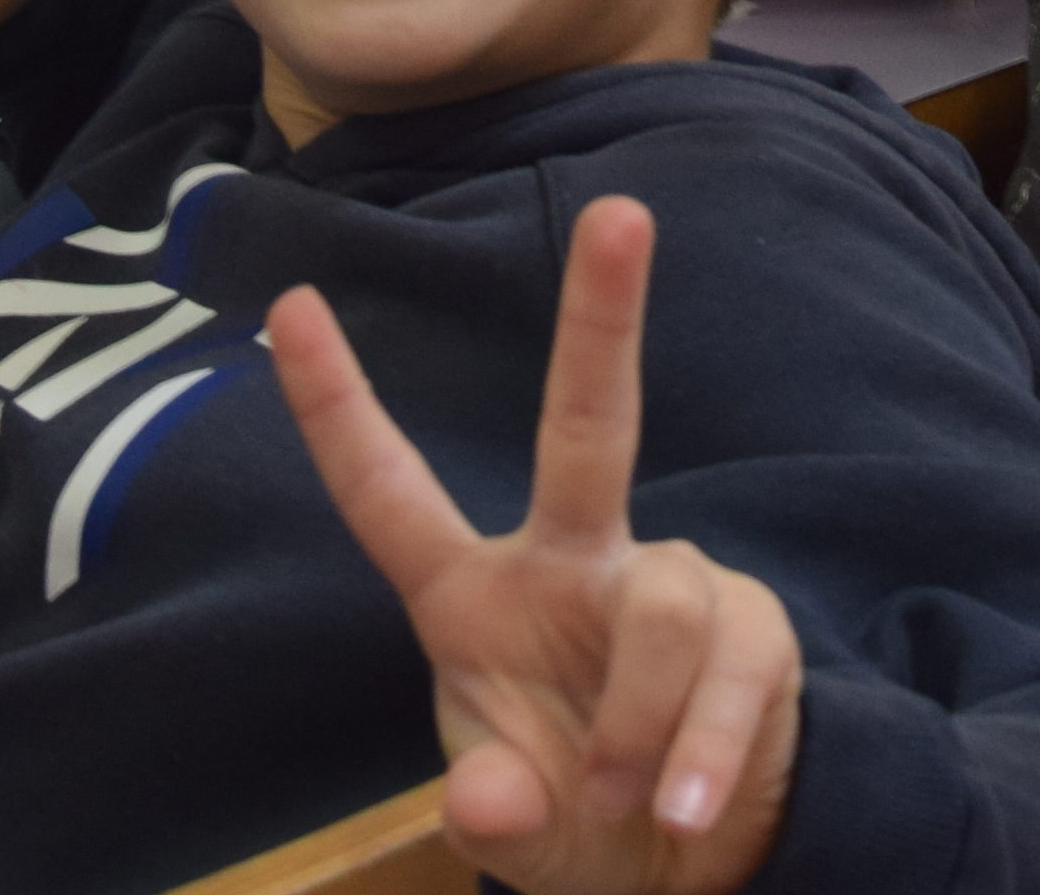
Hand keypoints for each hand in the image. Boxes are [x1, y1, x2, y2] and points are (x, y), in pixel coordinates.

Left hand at [275, 198, 802, 893]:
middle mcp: (572, 563)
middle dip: (603, 315)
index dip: (336, 408)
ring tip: (627, 804)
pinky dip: (702, 754)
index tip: (287, 307)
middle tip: (619, 210)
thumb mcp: (513, 831)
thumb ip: (491, 815)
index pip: (390, 494)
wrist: (691, 868)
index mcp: (475, 597)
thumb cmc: (572, 818)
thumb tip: (486, 796)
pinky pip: (728, 672)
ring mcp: (669, 584)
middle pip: (591, 423)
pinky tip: (682, 809)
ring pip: (659, 604)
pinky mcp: (753, 629)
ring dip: (636, 724)